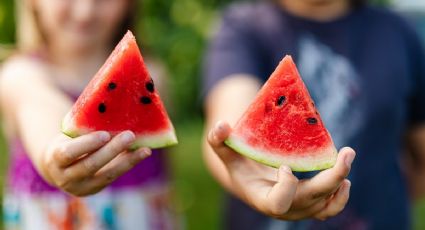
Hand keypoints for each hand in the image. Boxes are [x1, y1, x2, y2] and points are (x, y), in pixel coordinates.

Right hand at [39, 131, 150, 195]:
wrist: (57, 167)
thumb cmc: (67, 141)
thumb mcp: (69, 135)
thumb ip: (84, 127)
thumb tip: (115, 106)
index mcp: (55, 159)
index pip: (69, 153)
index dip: (87, 144)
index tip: (105, 134)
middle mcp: (66, 177)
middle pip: (91, 164)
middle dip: (112, 150)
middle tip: (130, 135)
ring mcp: (81, 187)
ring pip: (107, 174)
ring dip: (127, 161)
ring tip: (145, 150)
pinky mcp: (96, 189)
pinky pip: (114, 176)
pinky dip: (129, 164)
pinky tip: (143, 153)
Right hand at [207, 121, 354, 219]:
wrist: (251, 183)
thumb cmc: (239, 166)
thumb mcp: (226, 153)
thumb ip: (218, 141)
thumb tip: (221, 126)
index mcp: (262, 199)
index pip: (278, 203)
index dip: (286, 186)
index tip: (284, 165)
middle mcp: (284, 210)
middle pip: (312, 201)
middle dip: (332, 178)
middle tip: (347, 152)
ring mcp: (300, 210)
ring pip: (326, 206)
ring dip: (340, 185)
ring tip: (345, 159)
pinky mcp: (310, 206)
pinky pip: (330, 209)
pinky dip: (340, 195)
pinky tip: (344, 178)